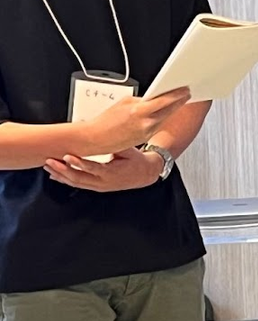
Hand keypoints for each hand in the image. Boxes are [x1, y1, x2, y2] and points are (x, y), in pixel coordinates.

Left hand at [45, 147, 163, 191]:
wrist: (145, 174)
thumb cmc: (136, 160)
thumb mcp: (129, 150)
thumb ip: (114, 144)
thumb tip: (101, 133)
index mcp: (112, 172)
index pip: (92, 168)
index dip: (79, 163)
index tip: (67, 156)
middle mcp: (104, 182)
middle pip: (79, 178)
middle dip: (63, 170)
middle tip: (51, 161)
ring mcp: (100, 186)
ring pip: (76, 183)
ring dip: (61, 175)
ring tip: (49, 167)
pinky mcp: (97, 187)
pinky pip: (79, 185)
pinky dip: (66, 180)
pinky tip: (56, 176)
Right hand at [81, 88, 190, 153]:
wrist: (95, 139)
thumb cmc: (105, 121)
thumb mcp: (123, 103)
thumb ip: (140, 100)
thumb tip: (151, 98)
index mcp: (139, 111)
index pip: (165, 100)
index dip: (177, 95)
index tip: (185, 89)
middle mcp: (146, 123)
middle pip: (169, 110)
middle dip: (179, 101)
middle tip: (186, 94)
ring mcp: (146, 132)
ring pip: (164, 118)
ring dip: (171, 110)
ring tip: (177, 101)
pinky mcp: (145, 139)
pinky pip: (157, 126)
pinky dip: (160, 119)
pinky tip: (162, 113)